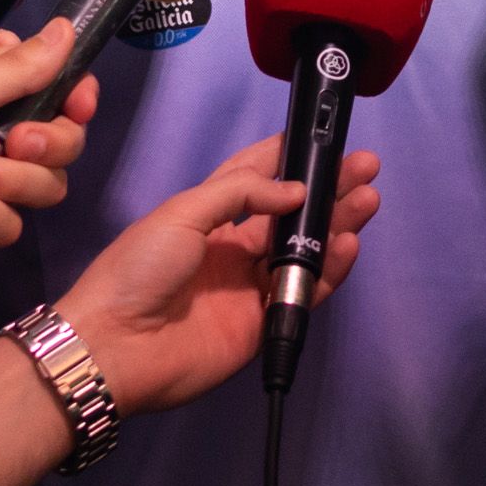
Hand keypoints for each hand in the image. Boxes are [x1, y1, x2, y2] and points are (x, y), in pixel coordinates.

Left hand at [0, 0, 95, 285]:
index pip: (44, 85)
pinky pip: (4, 227)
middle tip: (13, 141)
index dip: (68, 94)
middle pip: (55, 139)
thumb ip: (10, 66)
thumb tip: (64, 27)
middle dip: (43, 142)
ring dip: (5, 181)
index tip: (75, 100)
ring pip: (37, 186)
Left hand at [57, 138, 383, 415]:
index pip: (255, 177)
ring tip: (368, 198)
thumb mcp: (183, 212)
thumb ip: (242, 194)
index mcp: (207, 215)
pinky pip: (304, 290)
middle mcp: (234, 246)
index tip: (322, 139)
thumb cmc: (141, 268)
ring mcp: (251, 284)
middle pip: (290, 212)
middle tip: (364, 166)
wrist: (118, 346)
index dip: (288, 158)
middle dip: (326, 187)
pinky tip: (348, 243)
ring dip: (337, 223)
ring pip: (305, 248)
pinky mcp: (263, 320)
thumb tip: (295, 191)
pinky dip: (330, 268)